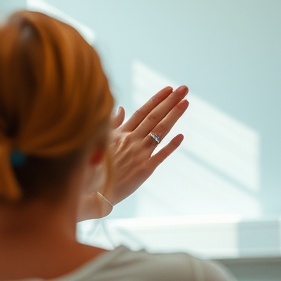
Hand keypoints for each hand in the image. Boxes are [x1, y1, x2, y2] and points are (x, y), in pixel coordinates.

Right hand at [102, 85, 188, 204]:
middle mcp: (132, 140)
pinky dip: (171, 145)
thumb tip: (122, 109)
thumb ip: (114, 124)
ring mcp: (140, 154)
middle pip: (154, 117)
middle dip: (170, 101)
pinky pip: (161, 155)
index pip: (143, 111)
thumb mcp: (103, 141)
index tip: (169, 88)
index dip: (157, 99)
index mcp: (122, 133)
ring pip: (160, 131)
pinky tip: (181, 135)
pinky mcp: (145, 169)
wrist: (94, 191)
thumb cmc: (97, 166)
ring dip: (174, 115)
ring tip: (186, 103)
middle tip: (184, 89)